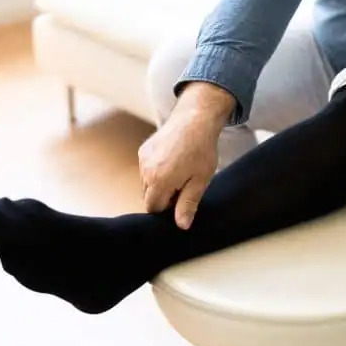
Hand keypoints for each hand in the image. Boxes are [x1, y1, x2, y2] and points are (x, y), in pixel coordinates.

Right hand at [138, 82, 234, 228]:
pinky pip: (146, 170)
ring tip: (180, 172)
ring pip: (146, 184)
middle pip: (148, 197)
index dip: (167, 208)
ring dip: (160, 184)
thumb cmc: (202, 151)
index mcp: (159, 180)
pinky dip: (156, 172)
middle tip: (184, 185)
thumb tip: (181, 226)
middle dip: (163, 197)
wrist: (195, 120)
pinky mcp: (143, 150)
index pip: (153, 208)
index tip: (181, 199)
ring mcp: (143, 159)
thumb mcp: (200, 181)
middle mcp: (146, 170)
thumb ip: (188, 204)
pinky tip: (173, 162)